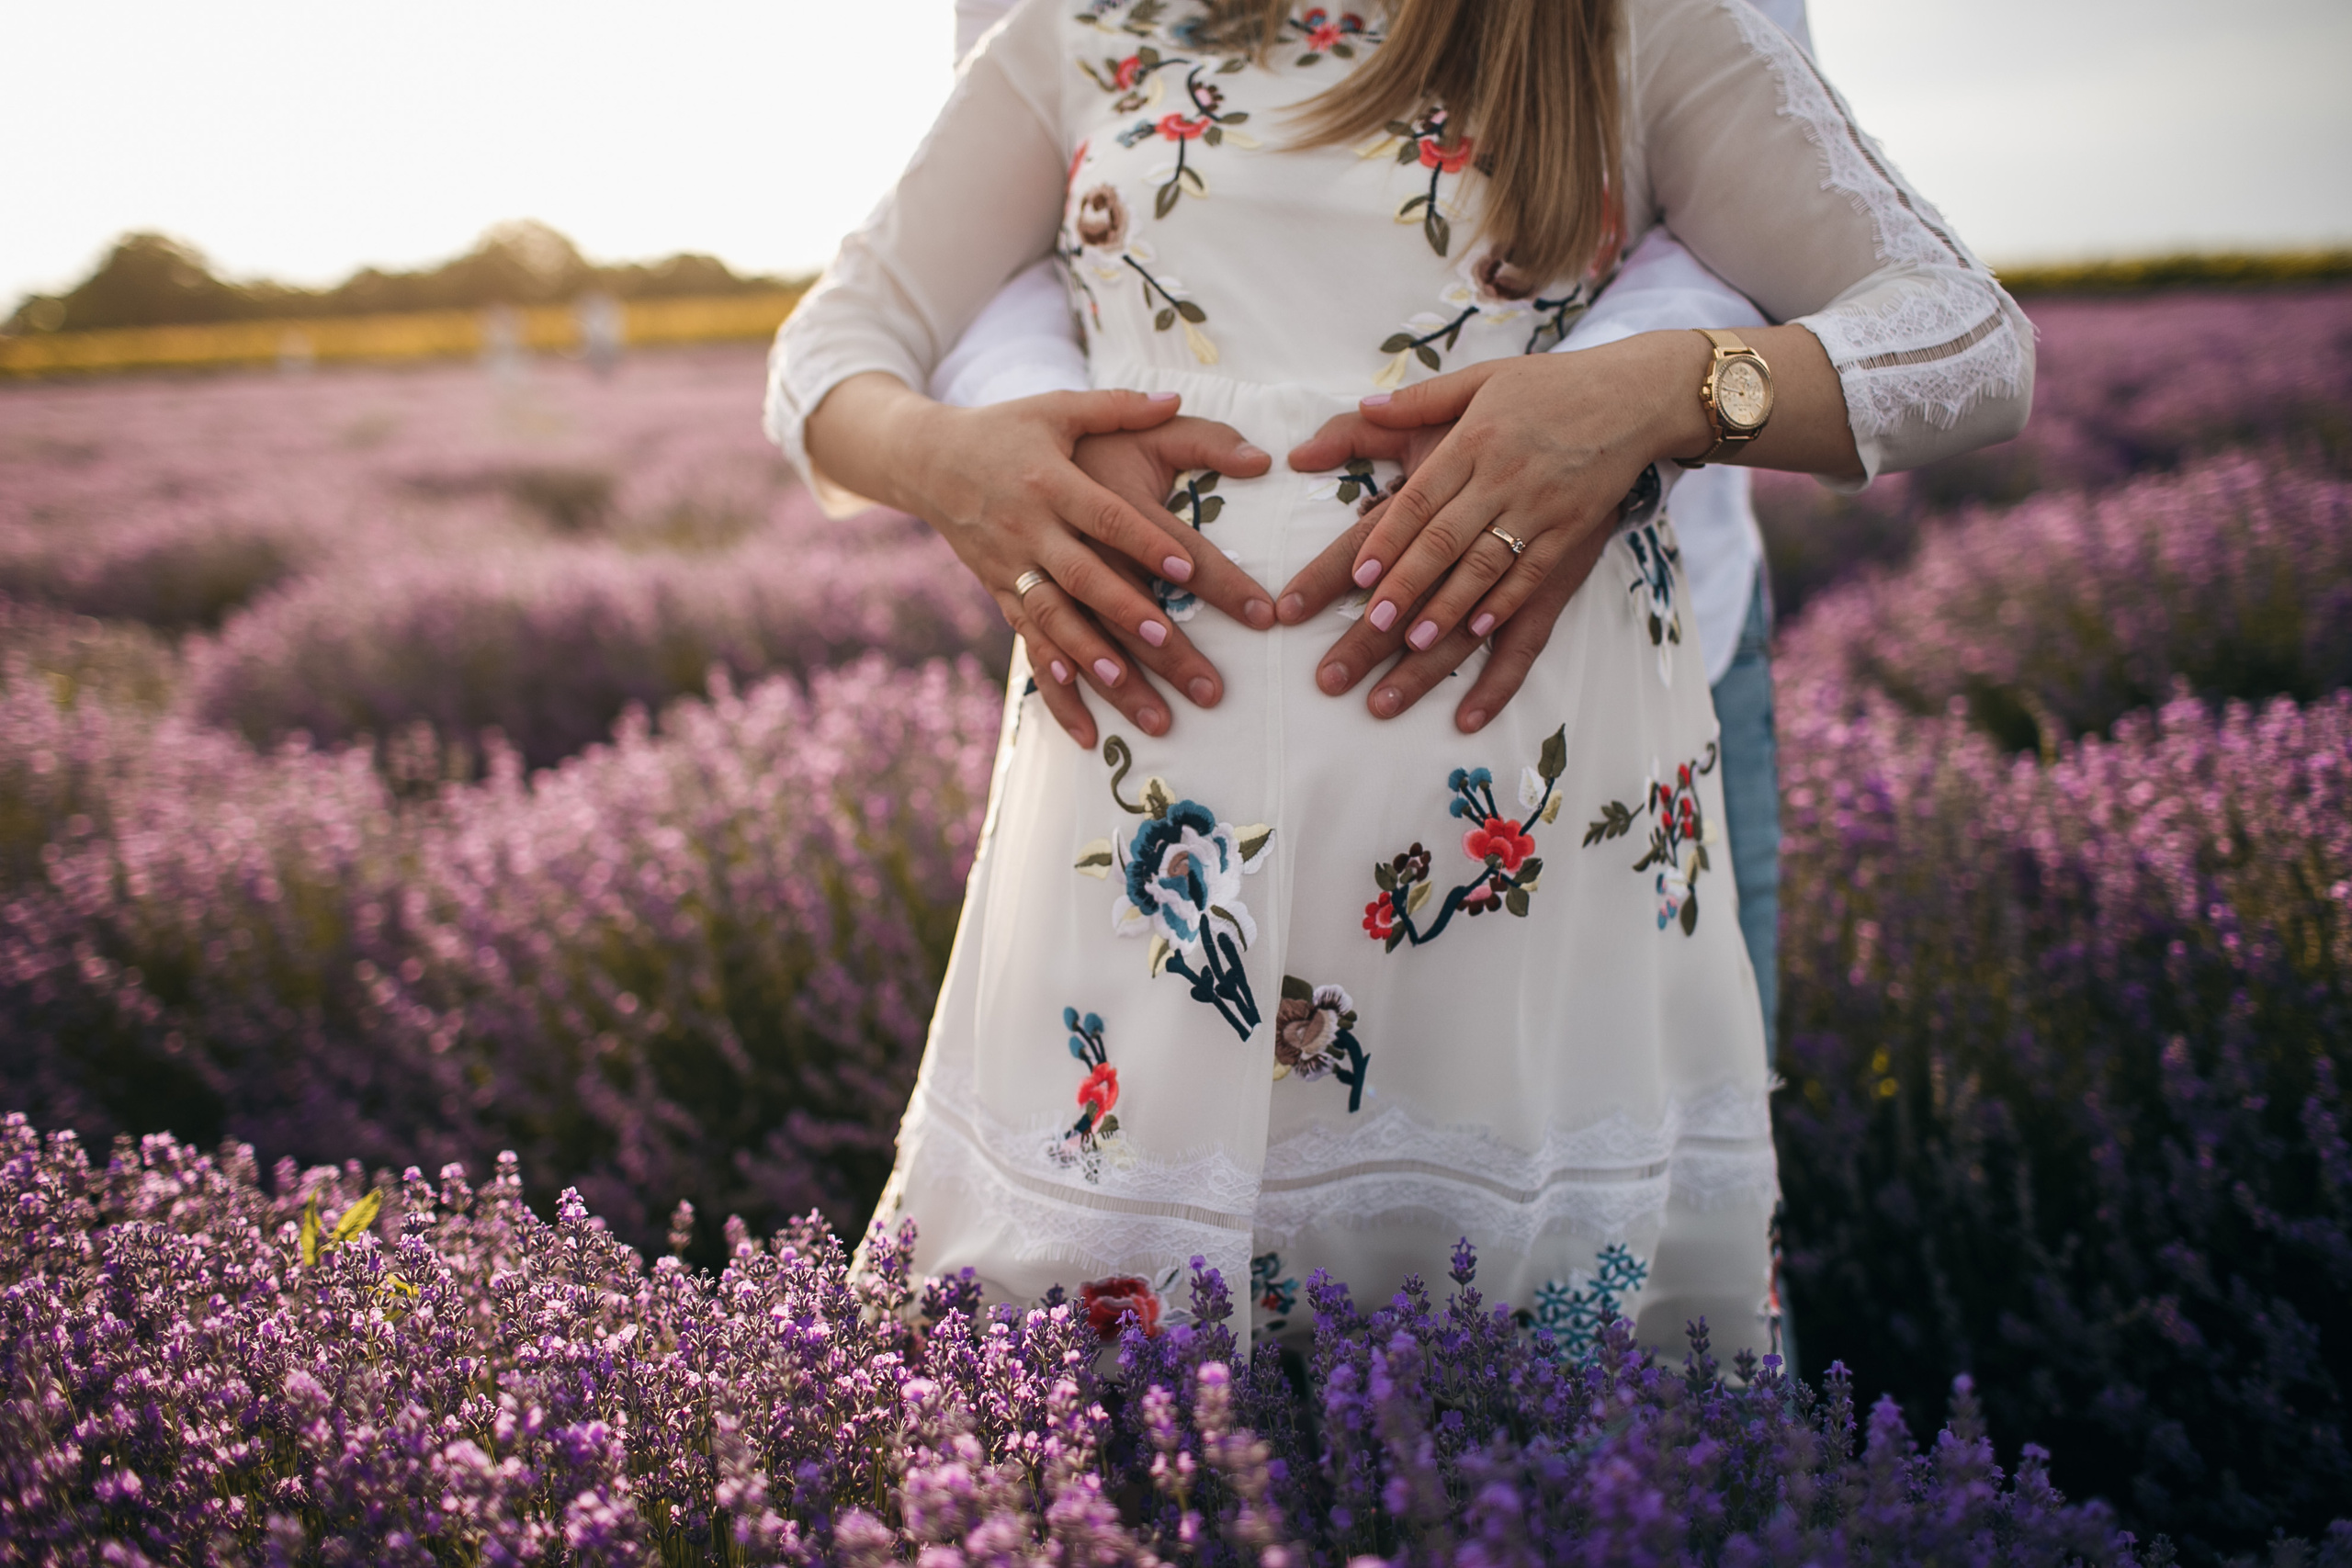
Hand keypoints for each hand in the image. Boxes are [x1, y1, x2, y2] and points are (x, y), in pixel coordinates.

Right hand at [803, 378, 1255, 741]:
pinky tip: (1085, 730)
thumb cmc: (1006, 430)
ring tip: (1138, 701)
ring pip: (1057, 625)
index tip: (1186, 568)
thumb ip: (1117, 405)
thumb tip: (1175, 398)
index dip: (1145, 542)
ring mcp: (1010, 568)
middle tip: (1173, 646)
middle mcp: (1029, 530)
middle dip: (1129, 617)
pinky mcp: (1000, 594)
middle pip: (1085, 580)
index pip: (1105, 517)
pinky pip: (1030, 646)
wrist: (926, 460)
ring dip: (1096, 666)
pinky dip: (1057, 688)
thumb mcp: (1057, 407)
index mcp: (1051, 483)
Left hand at [1282, 409, 1616, 731]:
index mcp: (1474, 439)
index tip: (1359, 575)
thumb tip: (1364, 406)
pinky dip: (1504, 602)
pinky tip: (1477, 630)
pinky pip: (1533, 572)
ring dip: (1449, 605)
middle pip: (1446, 539)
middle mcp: (1504, 476)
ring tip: (1415, 640)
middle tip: (1373, 622)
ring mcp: (1541, 506)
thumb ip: (1420, 399)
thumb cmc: (1550, 386)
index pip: (1421, 498)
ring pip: (1487, 564)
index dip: (1388, 539)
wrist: (1635, 395)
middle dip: (1407, 584)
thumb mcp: (1482, 378)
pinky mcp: (1571, 528)